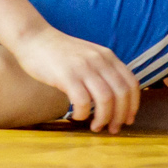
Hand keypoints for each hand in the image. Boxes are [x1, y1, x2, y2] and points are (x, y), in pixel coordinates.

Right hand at [11, 26, 140, 133]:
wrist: (34, 38)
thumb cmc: (60, 53)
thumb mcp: (89, 56)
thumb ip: (102, 70)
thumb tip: (114, 98)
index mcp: (108, 56)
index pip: (131, 83)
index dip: (133, 105)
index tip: (128, 119)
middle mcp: (99, 60)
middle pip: (121, 93)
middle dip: (120, 116)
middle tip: (113, 129)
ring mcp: (83, 67)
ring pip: (105, 99)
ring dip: (104, 118)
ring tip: (96, 127)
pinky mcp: (66, 75)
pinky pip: (82, 101)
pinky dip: (82, 114)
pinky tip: (77, 116)